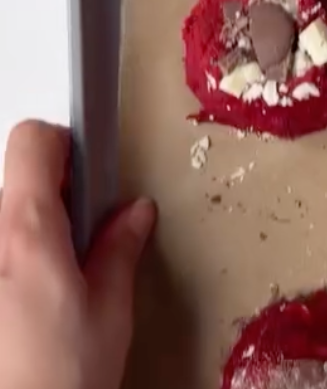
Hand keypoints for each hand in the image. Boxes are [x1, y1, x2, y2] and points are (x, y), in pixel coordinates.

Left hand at [0, 121, 155, 388]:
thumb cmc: (54, 382)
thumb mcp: (108, 314)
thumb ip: (118, 251)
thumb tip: (133, 215)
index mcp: (25, 232)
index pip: (32, 141)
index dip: (64, 145)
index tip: (84, 167)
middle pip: (12, 185)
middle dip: (46, 205)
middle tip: (72, 249)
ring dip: (19, 239)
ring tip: (40, 290)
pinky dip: (6, 264)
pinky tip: (16, 308)